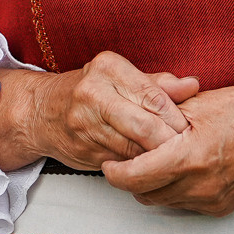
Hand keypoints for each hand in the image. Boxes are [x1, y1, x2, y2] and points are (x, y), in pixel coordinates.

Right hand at [0, 51, 198, 171]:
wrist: (41, 112)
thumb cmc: (90, 92)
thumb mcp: (121, 77)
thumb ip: (157, 84)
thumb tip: (193, 85)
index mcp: (107, 67)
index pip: (153, 95)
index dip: (176, 116)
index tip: (191, 128)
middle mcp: (92, 92)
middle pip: (144, 124)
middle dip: (170, 141)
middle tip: (187, 149)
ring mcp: (84, 122)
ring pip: (134, 147)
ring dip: (156, 157)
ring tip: (173, 159)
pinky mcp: (82, 148)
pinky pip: (121, 162)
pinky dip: (138, 166)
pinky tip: (149, 165)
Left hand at [102, 86, 233, 216]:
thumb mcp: (199, 103)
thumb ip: (161, 115)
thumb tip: (131, 121)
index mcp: (189, 157)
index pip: (134, 177)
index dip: (114, 172)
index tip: (107, 162)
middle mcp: (199, 185)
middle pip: (143, 194)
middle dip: (129, 179)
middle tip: (124, 160)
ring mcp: (210, 200)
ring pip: (162, 201)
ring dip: (150, 186)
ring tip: (151, 162)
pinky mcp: (220, 208)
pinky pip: (183, 204)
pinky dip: (173, 190)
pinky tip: (178, 169)